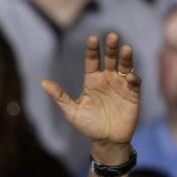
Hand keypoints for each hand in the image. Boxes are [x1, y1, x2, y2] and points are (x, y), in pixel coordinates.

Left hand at [40, 32, 140, 156]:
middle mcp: (107, 78)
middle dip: (111, 47)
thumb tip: (42, 81)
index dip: (92, 49)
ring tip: (126, 48)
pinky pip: (134, 83)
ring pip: (125, 66)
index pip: (92, 60)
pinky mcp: (132, 94)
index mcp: (92, 80)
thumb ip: (59, 96)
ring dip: (126, 57)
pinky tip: (130, 76)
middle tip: (112, 36)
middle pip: (110, 58)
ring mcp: (121, 85)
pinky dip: (133, 78)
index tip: (92, 38)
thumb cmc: (88, 125)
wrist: (105, 141)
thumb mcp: (71, 111)